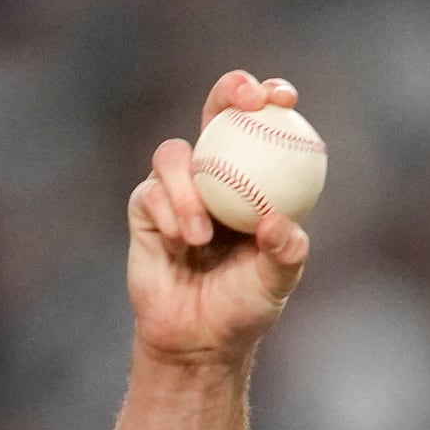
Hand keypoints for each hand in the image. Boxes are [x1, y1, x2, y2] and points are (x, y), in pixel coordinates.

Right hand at [125, 71, 311, 367]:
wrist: (197, 337)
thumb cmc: (243, 307)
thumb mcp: (274, 284)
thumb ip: (284, 254)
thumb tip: (279, 222)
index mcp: (255, 183)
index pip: (263, 131)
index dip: (271, 101)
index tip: (284, 96)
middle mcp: (217, 175)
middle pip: (217, 114)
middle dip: (229, 93)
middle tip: (245, 100)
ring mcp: (178, 188)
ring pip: (176, 155)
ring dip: (189, 190)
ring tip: (201, 237)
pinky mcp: (145, 206)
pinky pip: (151, 193)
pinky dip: (169, 214)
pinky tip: (183, 241)